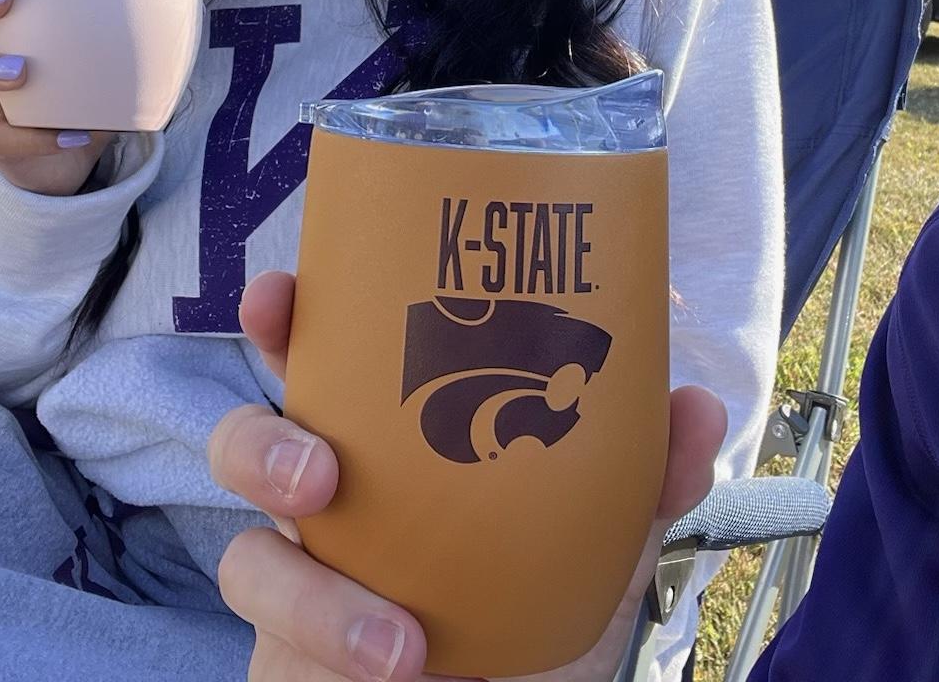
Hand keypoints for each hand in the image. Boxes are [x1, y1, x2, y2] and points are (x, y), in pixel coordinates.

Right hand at [210, 272, 726, 681]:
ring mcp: (307, 562)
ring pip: (244, 532)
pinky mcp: (286, 635)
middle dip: (261, 428)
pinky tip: (394, 650)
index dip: (292, 313)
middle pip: (254, 423)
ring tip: (362, 586)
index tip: (284, 292)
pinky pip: (262, 606)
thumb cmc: (541, 621)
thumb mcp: (602, 547)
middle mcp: (340, 484)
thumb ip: (644, 477)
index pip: (332, 352)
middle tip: (320, 466)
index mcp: (397, 434)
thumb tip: (694, 404)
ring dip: (292, 549)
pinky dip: (326, 623)